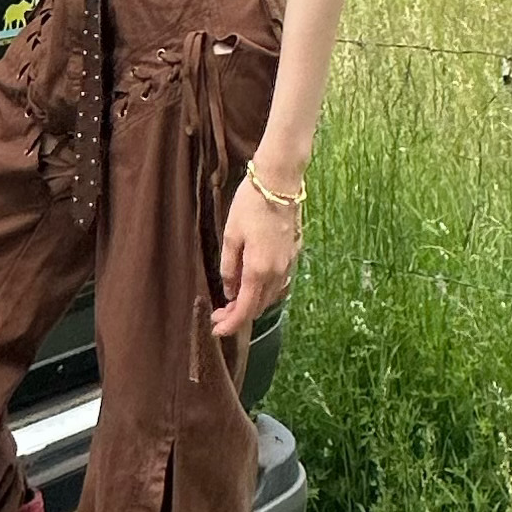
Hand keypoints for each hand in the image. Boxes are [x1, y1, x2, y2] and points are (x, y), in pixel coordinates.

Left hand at [212, 163, 301, 344]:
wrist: (280, 181)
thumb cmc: (250, 205)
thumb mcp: (231, 235)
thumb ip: (229, 267)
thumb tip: (230, 290)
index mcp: (258, 271)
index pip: (244, 310)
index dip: (230, 324)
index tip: (215, 329)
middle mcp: (277, 273)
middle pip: (259, 307)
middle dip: (239, 315)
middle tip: (219, 312)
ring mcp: (289, 264)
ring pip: (271, 296)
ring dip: (253, 303)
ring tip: (234, 299)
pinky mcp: (295, 253)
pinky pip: (280, 282)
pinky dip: (266, 290)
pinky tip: (255, 283)